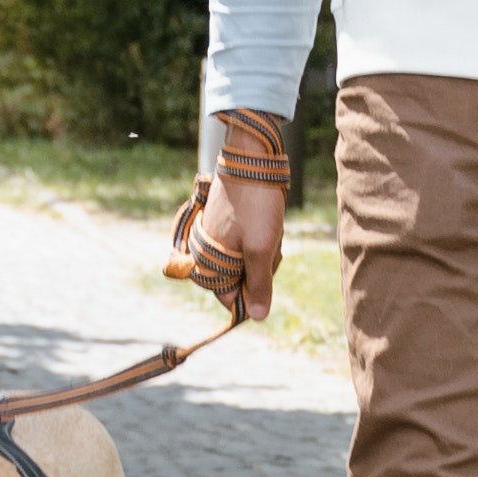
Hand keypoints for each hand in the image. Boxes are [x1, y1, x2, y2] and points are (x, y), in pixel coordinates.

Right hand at [169, 104, 294, 319]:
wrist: (252, 159)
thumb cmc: (255, 206)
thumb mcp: (262, 248)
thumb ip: (259, 284)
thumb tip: (258, 317)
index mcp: (208, 261)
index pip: (229, 297)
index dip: (252, 294)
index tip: (267, 275)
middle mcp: (207, 251)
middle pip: (241, 279)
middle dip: (261, 267)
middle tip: (270, 245)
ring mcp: (218, 236)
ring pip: (248, 259)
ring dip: (265, 250)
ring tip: (270, 228)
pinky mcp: (228, 223)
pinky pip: (249, 241)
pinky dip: (263, 236)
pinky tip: (269, 220)